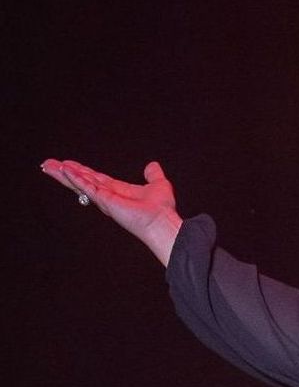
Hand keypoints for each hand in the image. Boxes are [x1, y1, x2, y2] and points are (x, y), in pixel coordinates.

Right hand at [41, 158, 183, 266]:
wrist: (162, 223)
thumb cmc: (161, 210)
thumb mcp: (158, 184)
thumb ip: (153, 175)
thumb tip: (152, 166)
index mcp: (117, 191)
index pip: (94, 179)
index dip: (81, 171)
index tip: (66, 164)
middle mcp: (108, 196)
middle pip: (82, 181)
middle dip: (65, 172)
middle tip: (48, 164)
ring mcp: (105, 199)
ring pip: (80, 183)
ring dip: (64, 174)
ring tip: (49, 166)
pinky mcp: (105, 201)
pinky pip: (87, 187)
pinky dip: (76, 178)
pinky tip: (65, 170)